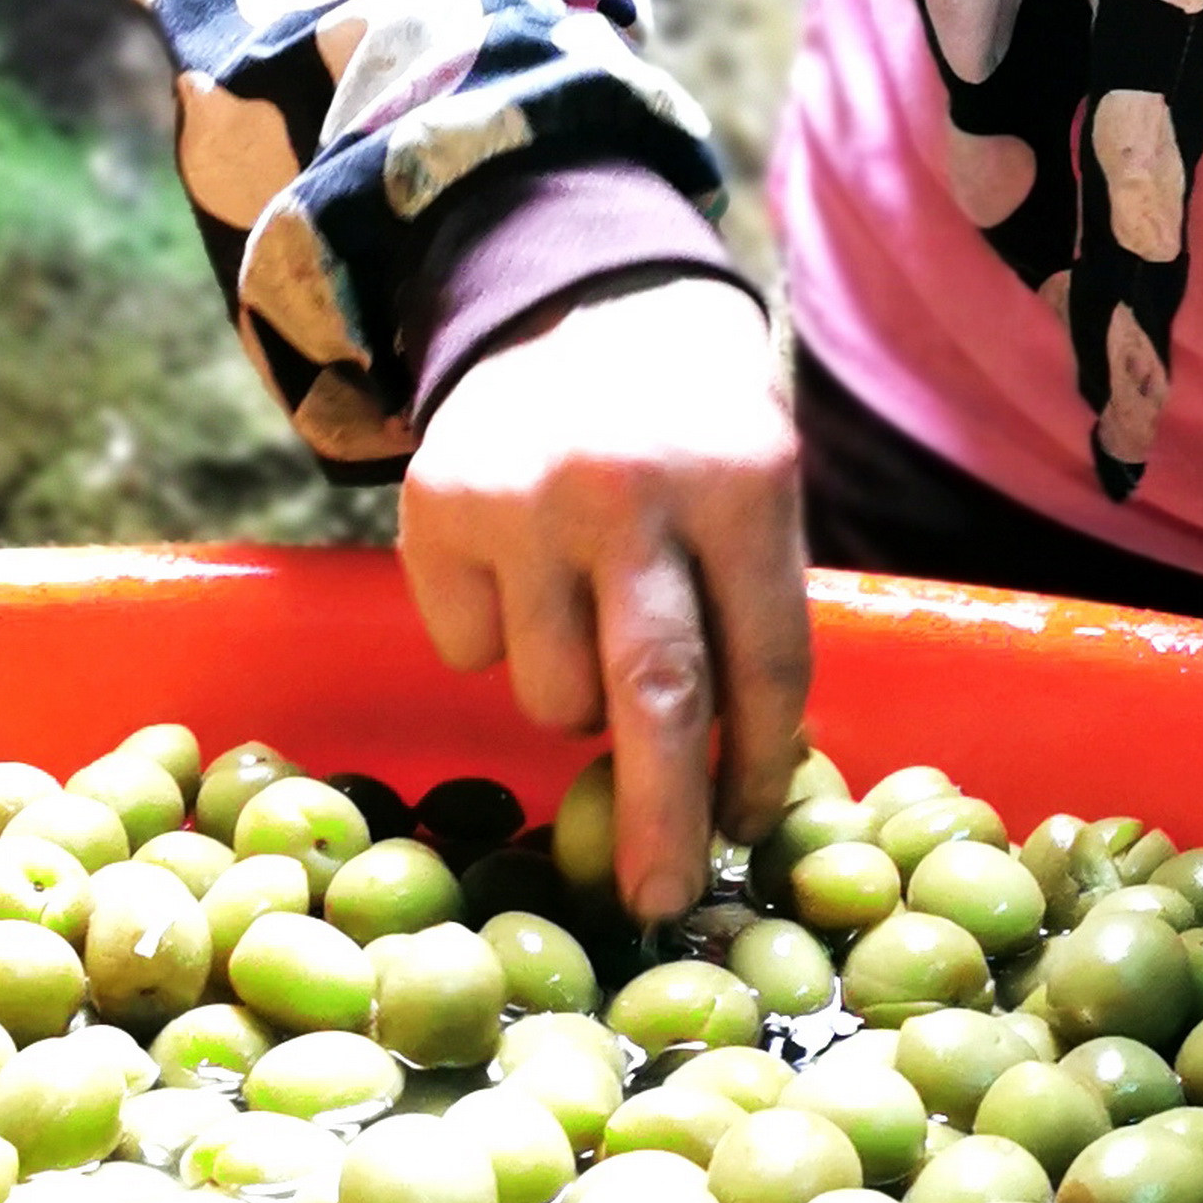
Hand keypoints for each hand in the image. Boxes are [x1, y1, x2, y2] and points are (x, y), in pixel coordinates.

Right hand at [401, 277, 811, 922]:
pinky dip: (499, 642)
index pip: (765, 663)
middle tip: (660, 903)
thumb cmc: (690, 429)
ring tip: (587, 621)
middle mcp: (629, 489)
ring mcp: (523, 499)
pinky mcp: (437, 509)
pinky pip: (472, 652)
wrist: (570, 299)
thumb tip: (739, 791)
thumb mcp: (756, 491)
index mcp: (742, 482)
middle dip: (663, 822)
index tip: (747, 832)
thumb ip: (753, 618)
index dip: (760, 768)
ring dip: (575, 700)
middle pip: (655, 700)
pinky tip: (522, 575)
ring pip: (550, 696)